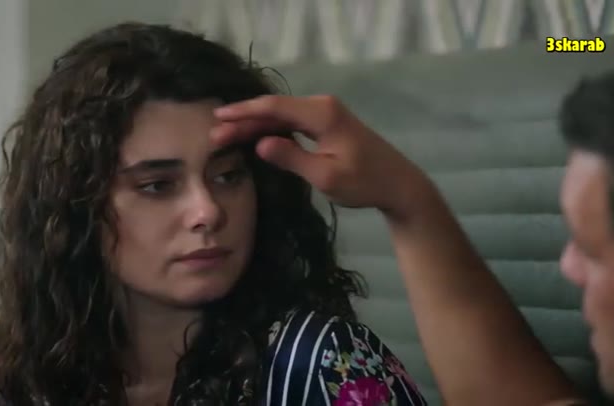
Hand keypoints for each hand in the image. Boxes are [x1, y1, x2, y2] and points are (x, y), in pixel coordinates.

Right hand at [211, 95, 424, 213]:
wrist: (398, 184)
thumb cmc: (365, 182)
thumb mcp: (326, 175)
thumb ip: (292, 158)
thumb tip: (260, 144)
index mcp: (322, 113)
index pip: (274, 107)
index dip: (244, 112)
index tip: (218, 118)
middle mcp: (322, 106)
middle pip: (275, 109)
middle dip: (244, 120)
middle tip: (214, 134)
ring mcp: (325, 114)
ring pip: (282, 116)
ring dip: (256, 125)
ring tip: (227, 136)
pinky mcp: (327, 125)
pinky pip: (292, 122)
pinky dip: (272, 129)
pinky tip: (255, 137)